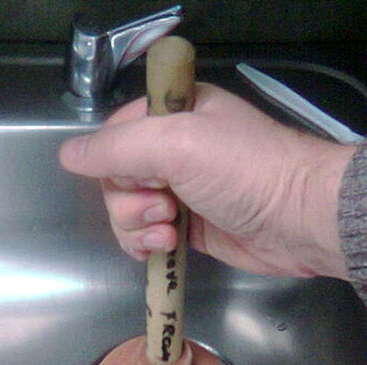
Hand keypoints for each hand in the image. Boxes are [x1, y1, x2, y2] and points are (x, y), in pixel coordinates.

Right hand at [60, 83, 353, 278]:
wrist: (299, 219)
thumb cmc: (243, 171)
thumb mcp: (176, 144)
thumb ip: (116, 147)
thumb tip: (67, 156)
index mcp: (173, 115)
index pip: (115, 135)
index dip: (113, 161)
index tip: (136, 175)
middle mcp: (174, 150)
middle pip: (116, 178)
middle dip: (128, 200)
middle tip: (162, 207)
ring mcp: (181, 191)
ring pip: (127, 211)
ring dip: (137, 226)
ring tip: (169, 231)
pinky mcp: (190, 227)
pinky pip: (147, 236)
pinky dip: (146, 245)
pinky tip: (164, 248)